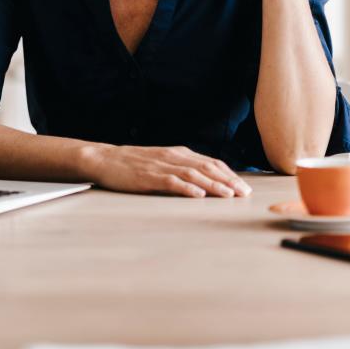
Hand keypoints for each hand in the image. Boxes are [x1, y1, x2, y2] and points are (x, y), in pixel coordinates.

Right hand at [80, 144, 252, 197]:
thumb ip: (182, 166)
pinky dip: (186, 188)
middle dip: (228, 181)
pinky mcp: (148, 177)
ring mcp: (161, 166)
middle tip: (244, 194)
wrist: (105, 159)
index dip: (230, 174)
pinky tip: (198, 195)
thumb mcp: (163, 160)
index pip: (211, 162)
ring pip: (193, 174)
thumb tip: (206, 180)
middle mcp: (174, 156)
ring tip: (228, 195)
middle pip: (207, 167)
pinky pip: (171, 182)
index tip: (244, 187)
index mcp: (179, 153)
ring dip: (213, 185)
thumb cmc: (134, 163)